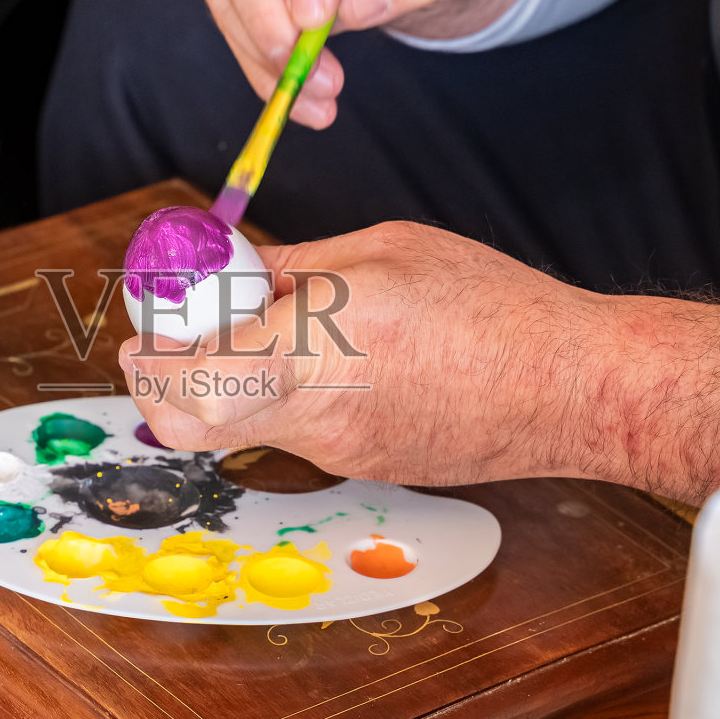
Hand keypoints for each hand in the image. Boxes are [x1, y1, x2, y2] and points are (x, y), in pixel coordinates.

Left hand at [121, 221, 605, 485]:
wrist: (571, 388)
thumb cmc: (491, 308)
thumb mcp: (381, 250)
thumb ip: (296, 268)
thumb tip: (239, 273)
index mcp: (315, 352)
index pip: (189, 382)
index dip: (150, 360)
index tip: (149, 329)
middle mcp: (317, 417)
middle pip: (194, 426)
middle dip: (164, 386)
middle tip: (176, 342)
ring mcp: (340, 454)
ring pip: (246, 426)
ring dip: (233, 382)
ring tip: (280, 330)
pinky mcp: (364, 468)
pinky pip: (298, 432)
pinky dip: (287, 396)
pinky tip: (336, 358)